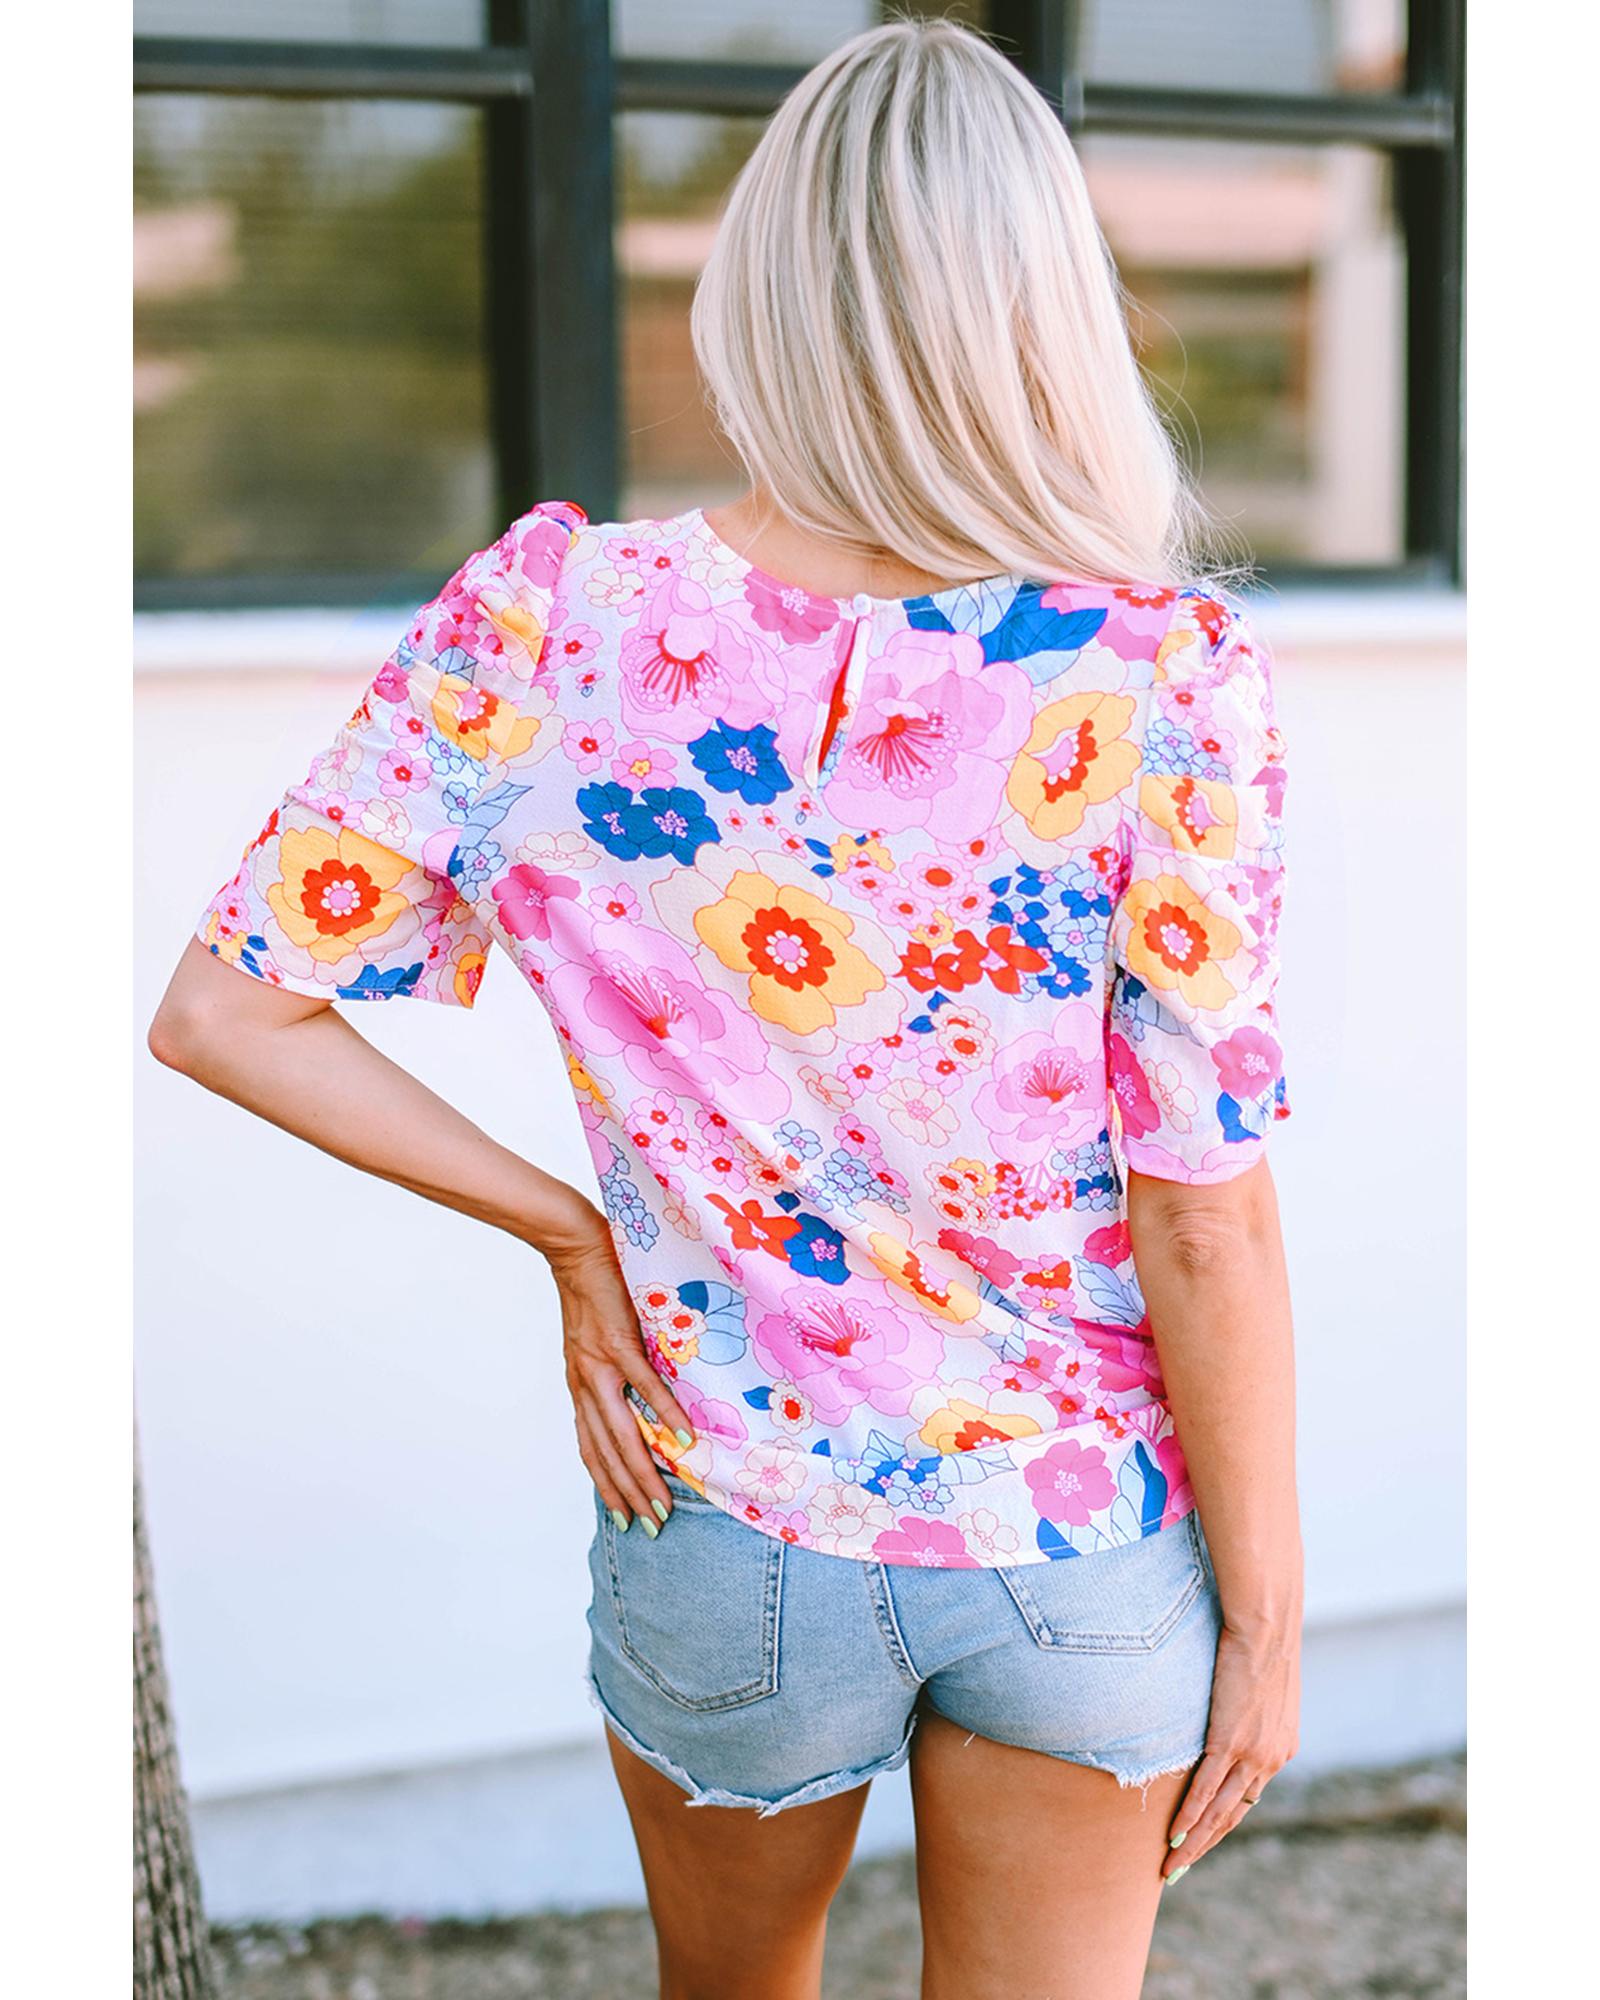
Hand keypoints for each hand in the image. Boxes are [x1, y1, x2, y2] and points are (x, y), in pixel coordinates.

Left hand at [548, 1232, 696, 1536]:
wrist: (575, 1248)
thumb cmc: (591, 1289)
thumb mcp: (592, 1341)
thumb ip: (610, 1370)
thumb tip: (637, 1395)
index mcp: (580, 1386)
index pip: (591, 1448)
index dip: (606, 1485)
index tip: (623, 1517)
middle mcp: (586, 1384)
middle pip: (607, 1452)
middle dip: (627, 1494)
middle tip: (651, 1526)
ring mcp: (602, 1366)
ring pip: (622, 1432)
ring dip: (643, 1471)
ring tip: (663, 1501)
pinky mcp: (621, 1343)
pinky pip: (646, 1386)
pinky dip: (665, 1414)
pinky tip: (684, 1438)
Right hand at [1163, 1617, 1300, 1880]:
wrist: (1267, 1626)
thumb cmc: (1261, 1644)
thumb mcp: (1263, 1688)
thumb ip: (1250, 1711)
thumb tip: (1231, 1707)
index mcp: (1280, 1750)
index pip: (1247, 1799)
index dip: (1222, 1824)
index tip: (1202, 1843)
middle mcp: (1271, 1760)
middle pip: (1233, 1817)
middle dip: (1205, 1847)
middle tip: (1179, 1870)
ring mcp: (1252, 1754)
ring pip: (1219, 1812)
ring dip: (1194, 1843)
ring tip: (1171, 1866)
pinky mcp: (1230, 1741)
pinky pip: (1205, 1789)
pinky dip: (1189, 1816)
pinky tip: (1174, 1836)